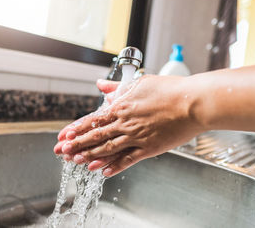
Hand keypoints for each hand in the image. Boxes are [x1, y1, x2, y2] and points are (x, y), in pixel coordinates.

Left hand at [54, 75, 203, 176]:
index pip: (93, 119)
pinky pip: (128, 160)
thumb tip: (100, 84)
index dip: (76, 128)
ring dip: (89, 155)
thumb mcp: (139, 83)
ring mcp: (136, 137)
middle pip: (95, 136)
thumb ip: (117, 86)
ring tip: (75, 162)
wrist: (193, 102)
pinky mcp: (149, 148)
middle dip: (76, 144)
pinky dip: (114, 166)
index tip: (63, 135)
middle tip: (61, 151)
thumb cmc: (169, 90)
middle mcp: (125, 123)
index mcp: (122, 106)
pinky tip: (102, 172)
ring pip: (107, 149)